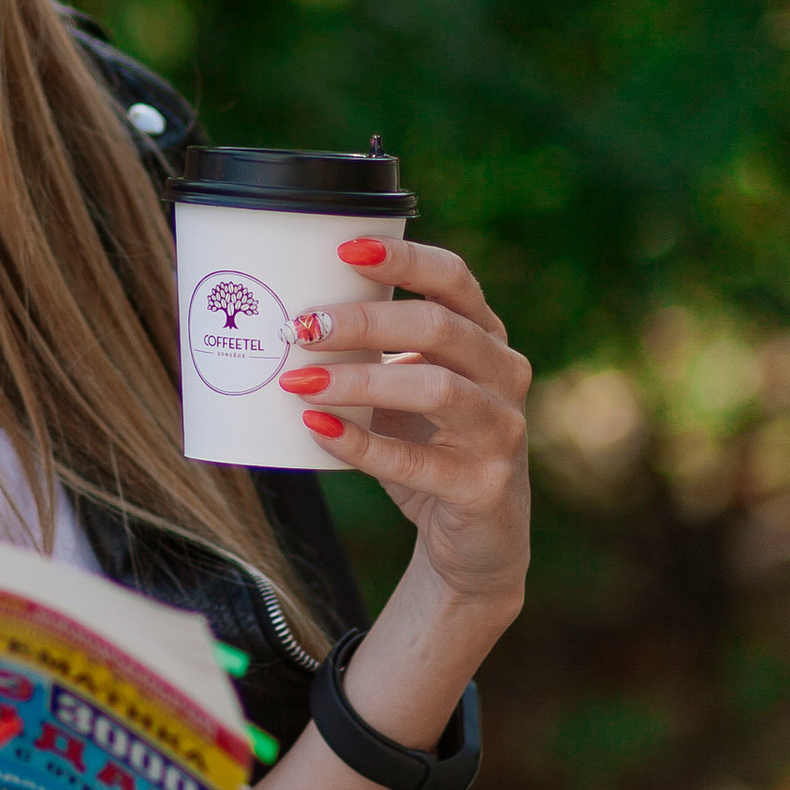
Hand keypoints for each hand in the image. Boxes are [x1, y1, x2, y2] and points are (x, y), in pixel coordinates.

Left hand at [280, 235, 531, 630]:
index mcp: (485, 337)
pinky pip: (416, 461)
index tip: (344, 248)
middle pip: (440, 328)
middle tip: (300, 327)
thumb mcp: (409, 389)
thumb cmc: (430, 448)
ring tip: (299, 381)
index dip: (405, 258)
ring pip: (435, 389)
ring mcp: (501, 431)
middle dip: (366, 321)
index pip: (455, 279)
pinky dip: (361, 444)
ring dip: (359, 380)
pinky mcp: (483, 486)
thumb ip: (374, 353)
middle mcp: (504, 375)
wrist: (474, 541)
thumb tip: (284, 316)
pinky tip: (316, 431)